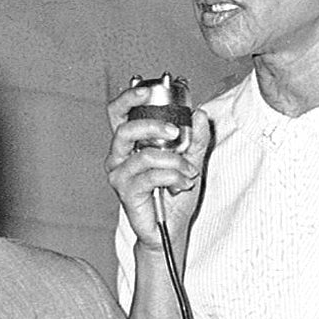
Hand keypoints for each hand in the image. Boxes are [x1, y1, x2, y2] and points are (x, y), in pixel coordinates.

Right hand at [106, 82, 210, 249]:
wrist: (171, 228)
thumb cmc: (174, 195)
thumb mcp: (191, 161)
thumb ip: (196, 138)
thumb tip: (199, 114)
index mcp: (131, 144)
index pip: (119, 113)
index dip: (129, 98)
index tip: (147, 89)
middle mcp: (119, 157)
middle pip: (126, 129)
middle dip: (153, 126)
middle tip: (175, 132)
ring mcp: (120, 175)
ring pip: (144, 155)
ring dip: (173, 161)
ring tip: (188, 171)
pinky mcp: (126, 193)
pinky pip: (150, 176)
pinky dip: (172, 177)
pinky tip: (181, 183)